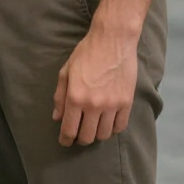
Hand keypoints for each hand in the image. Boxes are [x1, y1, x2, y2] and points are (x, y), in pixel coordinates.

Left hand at [52, 24, 137, 145]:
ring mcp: (112, 105)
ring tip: (92, 127)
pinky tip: (107, 123)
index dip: (66, 139)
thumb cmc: (86, 53)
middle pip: (88, 136)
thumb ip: (60, 96)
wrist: (112, 41)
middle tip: (78, 134)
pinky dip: (112, 129)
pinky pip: (120, 127)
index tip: (64, 142)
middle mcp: (94, 105)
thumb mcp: (66, 71)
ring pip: (104, 135)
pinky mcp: (127, 103)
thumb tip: (57, 118)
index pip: (70, 129)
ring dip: (96, 134)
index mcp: (76, 97)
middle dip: (80, 139)